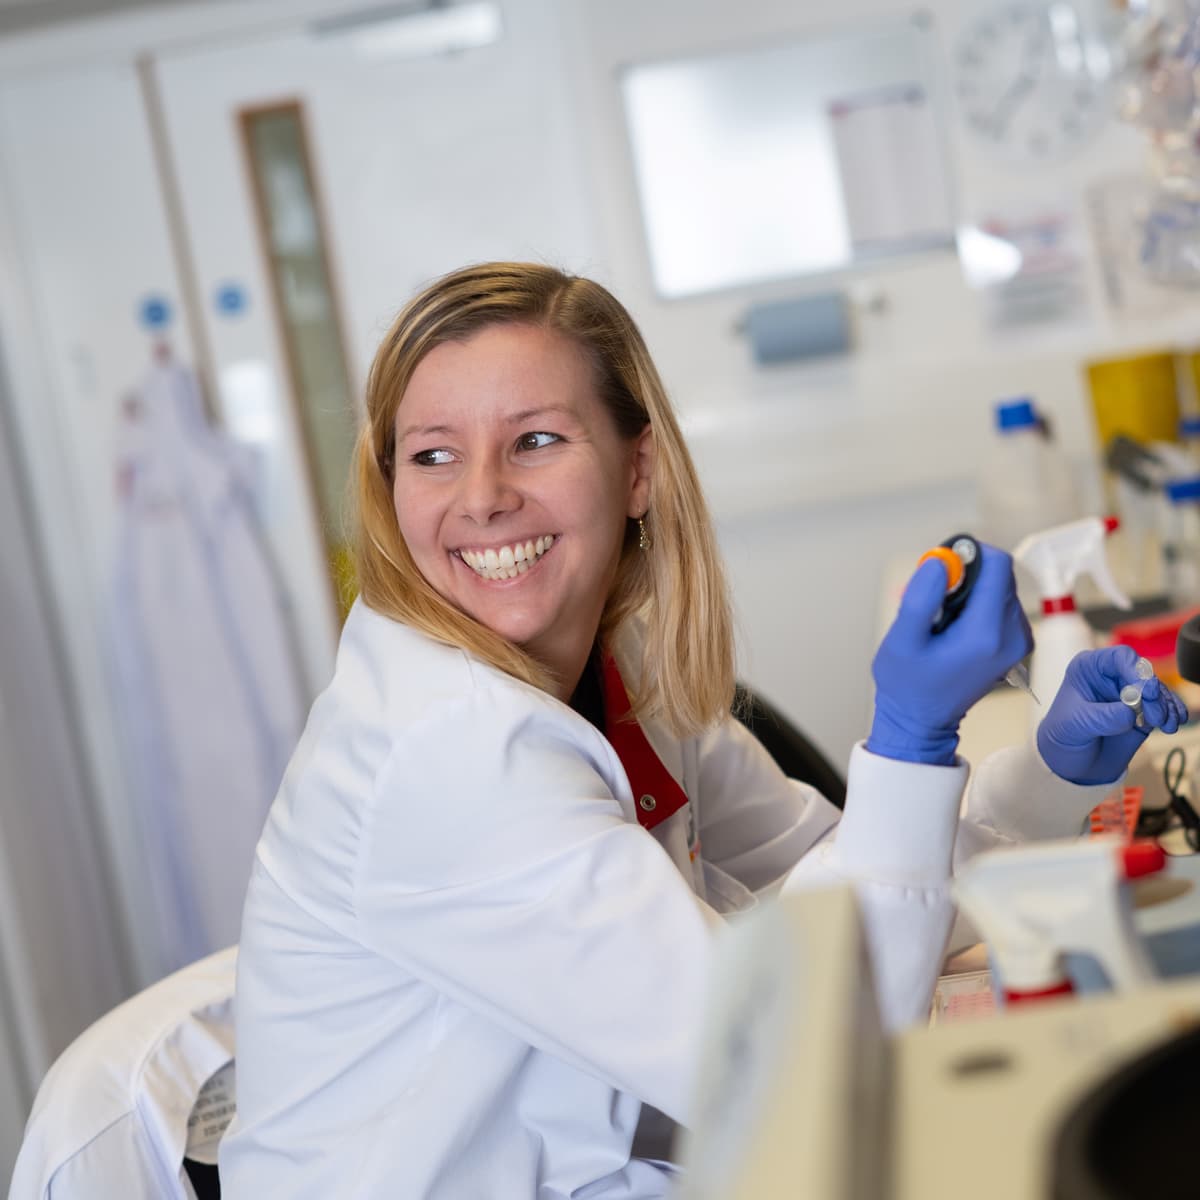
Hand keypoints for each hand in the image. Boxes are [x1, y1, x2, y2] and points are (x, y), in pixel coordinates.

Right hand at [868, 545, 1032, 764]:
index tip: (938, 571)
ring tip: (939, 616)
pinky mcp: (1016, 642)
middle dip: (964, 575)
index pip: (997, 565)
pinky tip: (953, 624)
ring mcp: (1019, 640)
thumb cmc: (907, 684)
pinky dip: (976, 603)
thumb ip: (920, 597)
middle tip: (932, 599)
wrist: (921, 719)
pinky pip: (1001, 603)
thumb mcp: (901, 640)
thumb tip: (941, 560)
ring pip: (1000, 586)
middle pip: (999, 574)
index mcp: (986, 634)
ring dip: (968, 589)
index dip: (966, 556)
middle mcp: (1012, 636)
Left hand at [1037, 645, 1188, 784]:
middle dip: (1154, 694)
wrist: (1070, 763)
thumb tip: (1131, 713)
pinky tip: (1174, 723)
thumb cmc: (1063, 736)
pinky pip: (1164, 707)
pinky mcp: (1143, 712)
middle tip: (1155, 716)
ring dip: (1166, 706)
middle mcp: (1112, 677)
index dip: (1136, 670)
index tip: (1146, 690)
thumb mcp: (1075, 725)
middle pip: (1143, 675)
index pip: (1119, 657)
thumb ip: (1103, 717)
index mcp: (1089, 668)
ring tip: (1166, 724)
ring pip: (1157, 691)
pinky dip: (1172, 713)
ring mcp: (1130, 694)